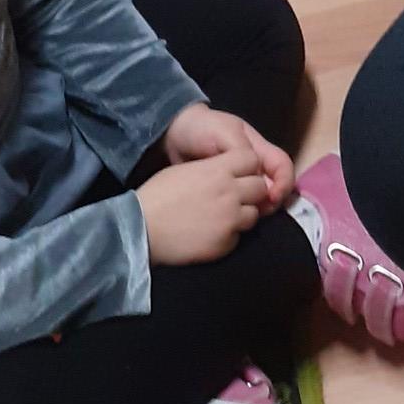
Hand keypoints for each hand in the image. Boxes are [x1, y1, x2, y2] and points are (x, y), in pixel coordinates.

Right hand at [135, 152, 268, 265]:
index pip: (252, 159)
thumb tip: (225, 171)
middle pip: (260, 187)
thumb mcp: (185, 170)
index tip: (238, 173)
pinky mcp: (226, 243)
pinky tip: (212, 233)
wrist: (143, 229)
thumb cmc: (158, 195)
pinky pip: (239, 237)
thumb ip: (211, 169)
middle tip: (233, 197)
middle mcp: (230, 193)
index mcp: (218, 170)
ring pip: (253, 214)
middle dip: (250, 191)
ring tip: (222, 217)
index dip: (247, 166)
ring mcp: (230, 220)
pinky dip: (229, 235)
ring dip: (242, 214)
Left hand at [165, 102, 294, 209]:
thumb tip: (256, 176)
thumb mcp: (223, 132)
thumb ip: (242, 151)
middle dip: (271, 202)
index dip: (284, 182)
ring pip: (259, 200)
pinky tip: (229, 220)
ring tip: (242, 218)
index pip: (282, 166)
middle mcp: (253, 166)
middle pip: (275, 187)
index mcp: (257, 148)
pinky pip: (239, 207)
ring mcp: (239, 181)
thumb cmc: (200, 129)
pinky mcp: (225, 194)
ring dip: (256, 210)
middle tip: (256, 212)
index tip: (272, 197)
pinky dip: (240, 214)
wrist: (173, 135)